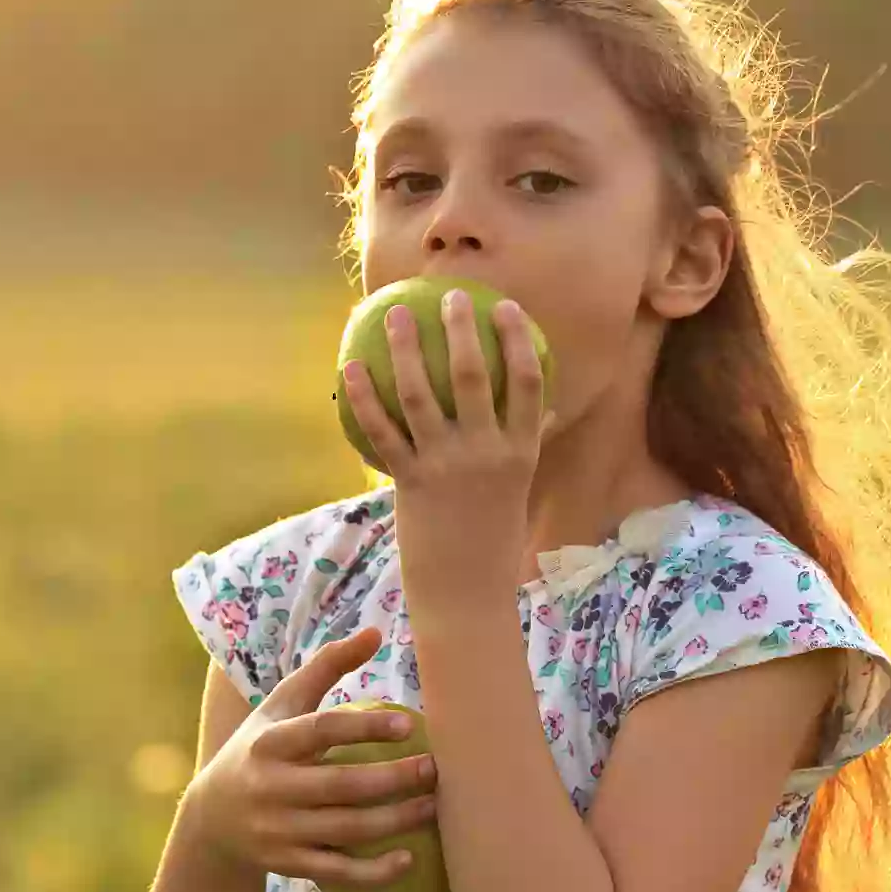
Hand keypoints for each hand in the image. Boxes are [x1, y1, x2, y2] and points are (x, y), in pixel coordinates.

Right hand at [181, 627, 438, 888]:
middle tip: (435, 768)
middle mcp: (271, 787)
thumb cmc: (260, 746)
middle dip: (393, 779)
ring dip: (395, 821)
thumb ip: (326, 666)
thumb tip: (376, 632)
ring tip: (434, 805)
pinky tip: (408, 858)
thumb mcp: (282, 703)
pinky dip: (373, 871)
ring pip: (345, 830)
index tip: (408, 723)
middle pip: (341, 786)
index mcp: (271, 742)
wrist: (211, 817)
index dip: (365, 727)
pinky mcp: (288, 864)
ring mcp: (279, 830)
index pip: (321, 731)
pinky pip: (336, 871)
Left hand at [341, 288, 549, 606]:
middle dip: (462, 329)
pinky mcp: (411, 482)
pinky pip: (382, 430)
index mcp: (521, 451)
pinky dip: (363, 396)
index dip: (517, 339)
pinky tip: (349, 368)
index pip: (527, 382)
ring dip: (405, 349)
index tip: (506, 306)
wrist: (467, 594)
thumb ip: (528, 446)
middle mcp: (487, 453)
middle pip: (473, 376)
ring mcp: (447, 466)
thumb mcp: (519, 490)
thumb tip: (541, 411)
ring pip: (420, 394)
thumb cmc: (493, 540)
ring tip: (396, 314)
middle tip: (450, 296)